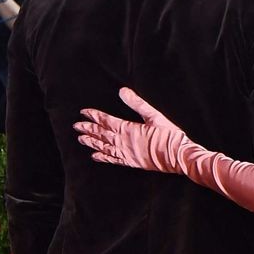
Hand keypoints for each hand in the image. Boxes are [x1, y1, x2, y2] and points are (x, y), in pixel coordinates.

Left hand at [75, 87, 192, 175]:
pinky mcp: (131, 162)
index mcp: (128, 129)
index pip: (106, 121)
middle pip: (101, 134)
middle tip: (76, 126)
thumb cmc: (169, 136)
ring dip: (92, 142)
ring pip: (104, 147)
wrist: (177, 156)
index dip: (94, 116)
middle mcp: (124, 142)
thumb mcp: (154, 116)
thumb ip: (137, 103)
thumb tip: (122, 91)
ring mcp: (126, 154)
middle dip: (88, 129)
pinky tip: (95, 156)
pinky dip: (103, 157)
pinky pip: (113, 160)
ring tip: (81, 139)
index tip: (84, 112)